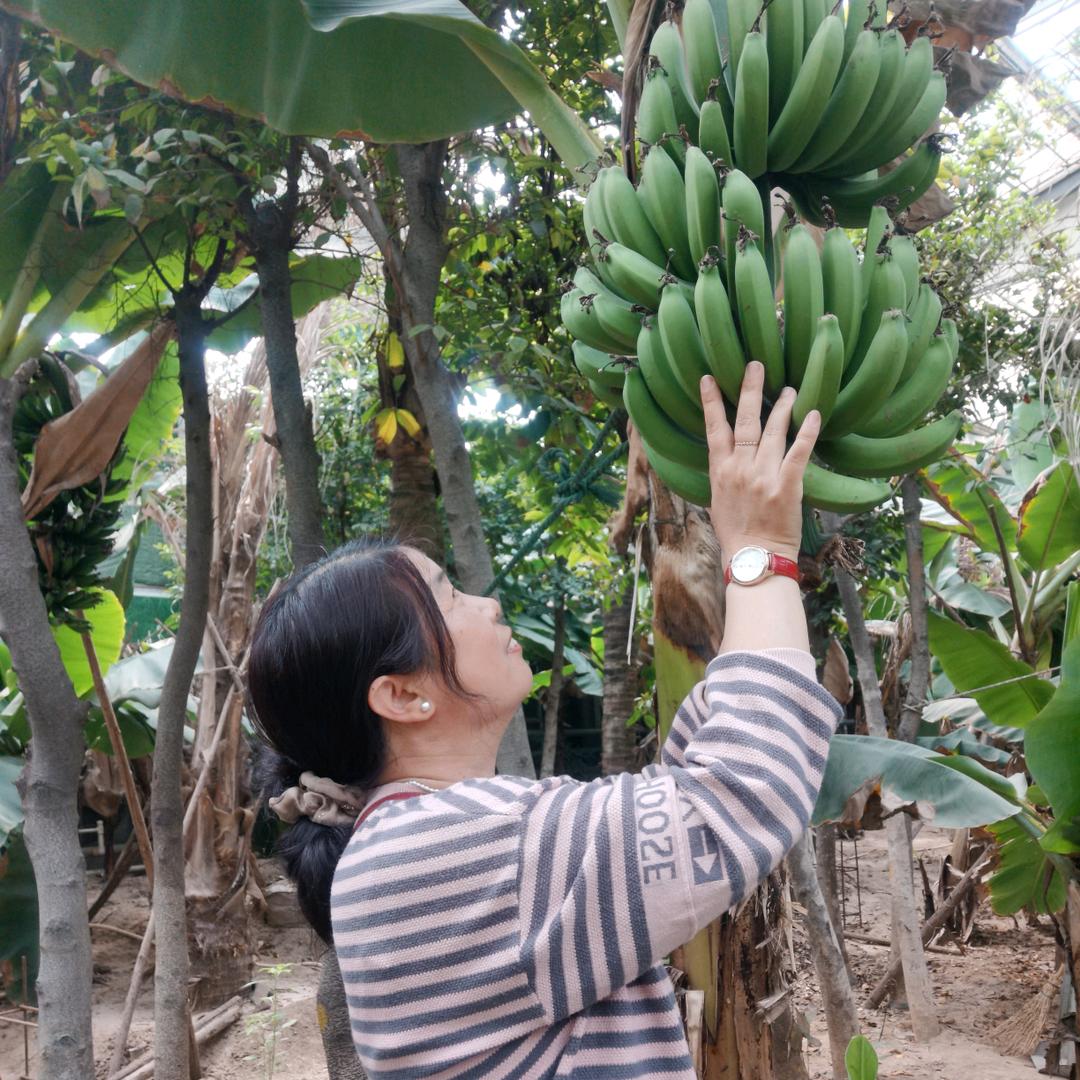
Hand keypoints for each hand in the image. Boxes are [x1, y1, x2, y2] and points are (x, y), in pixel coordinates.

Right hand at [699, 362, 819, 565]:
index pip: (713, 429)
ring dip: (782, 406)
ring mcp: (763, 475)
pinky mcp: (787, 485)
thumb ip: (724, 475)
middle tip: (756, 365)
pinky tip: (814, 413)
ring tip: (789, 388)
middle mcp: (740, 468)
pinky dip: (806, 431)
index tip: (709, 379)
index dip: (712, 402)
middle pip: (745, 421)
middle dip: (751, 390)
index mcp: (720, 471)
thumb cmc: (736, 534)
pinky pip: (798, 452)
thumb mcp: (718, 501)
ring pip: (773, 430)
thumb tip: (726, 458)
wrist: (754, 558)